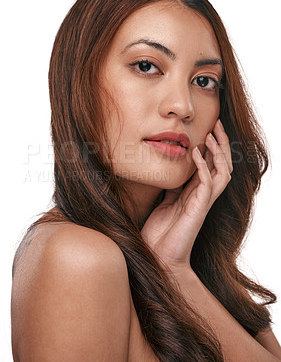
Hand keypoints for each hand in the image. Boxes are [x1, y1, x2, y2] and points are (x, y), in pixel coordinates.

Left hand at [141, 119, 232, 272]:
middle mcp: (203, 196)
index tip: (208, 128)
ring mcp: (203, 202)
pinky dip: (203, 167)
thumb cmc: (161, 233)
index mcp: (196, 193)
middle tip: (218, 124)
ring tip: (212, 134)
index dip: (212, 147)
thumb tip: (171, 174)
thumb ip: (172, 189)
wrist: (158, 256)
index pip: (210, 165)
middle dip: (221, 144)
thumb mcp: (165, 203)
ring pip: (222, 173)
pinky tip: (196, 153)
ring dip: (218, 153)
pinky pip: (207, 184)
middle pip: (221, 165)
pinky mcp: (199, 209)